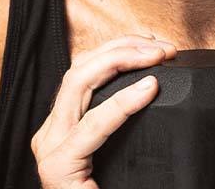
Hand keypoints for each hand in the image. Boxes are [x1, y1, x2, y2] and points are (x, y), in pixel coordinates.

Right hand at [31, 33, 176, 187]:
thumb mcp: (120, 149)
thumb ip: (127, 118)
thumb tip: (159, 84)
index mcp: (65, 123)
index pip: (87, 69)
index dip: (121, 48)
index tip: (158, 46)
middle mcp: (52, 130)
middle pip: (80, 67)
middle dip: (122, 47)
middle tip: (163, 47)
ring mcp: (51, 147)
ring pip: (77, 82)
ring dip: (120, 61)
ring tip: (157, 58)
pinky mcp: (58, 167)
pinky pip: (91, 127)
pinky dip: (121, 104)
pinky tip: (148, 91)